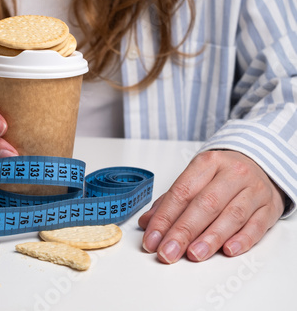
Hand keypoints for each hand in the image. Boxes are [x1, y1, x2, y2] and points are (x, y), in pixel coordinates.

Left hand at [138, 150, 284, 263]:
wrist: (259, 165)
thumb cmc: (220, 176)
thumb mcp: (194, 179)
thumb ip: (169, 201)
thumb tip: (146, 223)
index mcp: (207, 163)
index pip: (181, 192)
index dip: (164, 218)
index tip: (152, 239)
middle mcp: (232, 174)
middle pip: (205, 205)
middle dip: (183, 231)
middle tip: (168, 252)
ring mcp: (254, 190)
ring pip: (232, 215)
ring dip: (210, 238)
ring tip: (193, 254)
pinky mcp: (270, 207)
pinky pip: (257, 225)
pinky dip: (242, 239)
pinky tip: (228, 250)